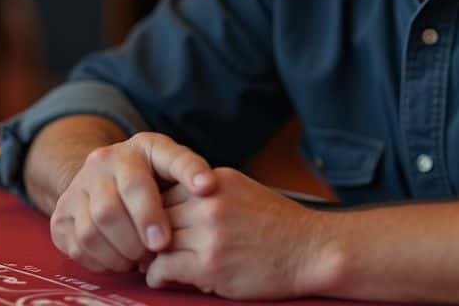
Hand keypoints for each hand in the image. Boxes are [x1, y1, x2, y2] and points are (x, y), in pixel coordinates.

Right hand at [50, 132, 215, 273]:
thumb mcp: (172, 174)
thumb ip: (189, 180)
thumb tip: (209, 192)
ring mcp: (79, 186)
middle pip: (125, 194)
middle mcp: (106, 160)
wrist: (100, 184)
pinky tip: (120, 261)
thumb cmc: (150, 184)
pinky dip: (103, 260)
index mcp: (144, 147)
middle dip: (146, 224)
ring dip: (123, 249)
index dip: (190, 171)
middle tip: (161, 246)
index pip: (170, 156)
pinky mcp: (61, 214)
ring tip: (141, 258)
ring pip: (97, 224)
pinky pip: (79, 244)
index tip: (208, 187)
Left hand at [145, 167, 335, 298]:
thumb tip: (172, 207)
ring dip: (152, 256)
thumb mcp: (243, 192)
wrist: (312, 251)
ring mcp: (209, 231)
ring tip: (155, 265)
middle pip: (156, 214)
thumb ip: (210, 194)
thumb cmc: (280, 226)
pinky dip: (158, 276)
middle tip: (146, 250)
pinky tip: (165, 278)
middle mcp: (209, 201)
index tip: (154, 227)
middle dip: (151, 234)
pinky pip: (163, 267)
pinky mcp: (209, 263)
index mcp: (215, 181)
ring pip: (156, 241)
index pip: (164, 190)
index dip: (156, 212)